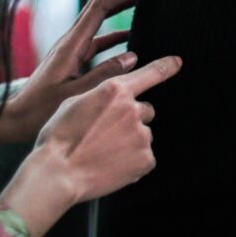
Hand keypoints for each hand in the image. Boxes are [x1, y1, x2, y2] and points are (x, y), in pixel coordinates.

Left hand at [0, 0, 156, 145]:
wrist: (15, 119)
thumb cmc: (41, 110)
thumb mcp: (75, 95)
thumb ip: (104, 75)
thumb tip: (132, 55)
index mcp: (71, 44)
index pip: (101, 6)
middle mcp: (71, 40)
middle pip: (100, 2)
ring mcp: (71, 48)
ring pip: (100, 16)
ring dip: (122, 3)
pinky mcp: (73, 59)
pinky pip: (98, 37)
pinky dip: (116, 31)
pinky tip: (131, 35)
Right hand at [35, 54, 181, 201]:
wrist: (57, 173)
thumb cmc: (59, 138)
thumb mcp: (74, 102)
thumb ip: (100, 94)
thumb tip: (113, 98)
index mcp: (115, 90)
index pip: (151, 73)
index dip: (166, 66)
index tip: (178, 62)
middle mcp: (133, 109)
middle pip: (145, 110)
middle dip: (131, 119)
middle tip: (107, 134)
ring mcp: (142, 135)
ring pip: (143, 135)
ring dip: (130, 141)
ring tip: (105, 152)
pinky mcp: (146, 159)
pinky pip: (145, 156)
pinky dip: (133, 161)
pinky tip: (112, 164)